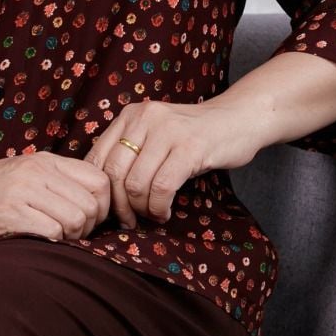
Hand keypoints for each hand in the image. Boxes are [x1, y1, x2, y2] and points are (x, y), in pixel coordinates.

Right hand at [0, 148, 115, 243]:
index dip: (103, 206)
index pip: (100, 181)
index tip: (90, 220)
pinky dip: (51, 243)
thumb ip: (56, 182)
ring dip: (70, 238)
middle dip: (87, 228)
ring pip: (75, 220)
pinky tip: (37, 242)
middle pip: (91, 205)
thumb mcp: (24, 172)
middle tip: (70, 235)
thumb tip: (94, 205)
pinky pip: (52, 233)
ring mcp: (23, 191)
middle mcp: (38, 172)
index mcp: (46, 161)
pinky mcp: (9, 213)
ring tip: (53, 238)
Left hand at [84, 95, 262, 228]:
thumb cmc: (193, 136)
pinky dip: (160, 207)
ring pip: (136, 183)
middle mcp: (144, 118)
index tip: (110, 210)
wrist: (239, 119)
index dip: (101, 191)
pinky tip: (165, 212)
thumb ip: (131, 153)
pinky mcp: (190, 147)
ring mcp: (168, 131)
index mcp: (130, 115)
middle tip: (129, 220)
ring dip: (142, 209)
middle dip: (120, 205)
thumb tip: (104, 195)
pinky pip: (162, 187)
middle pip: (114, 173)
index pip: (97, 158)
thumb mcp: (155, 135)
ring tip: (152, 215)